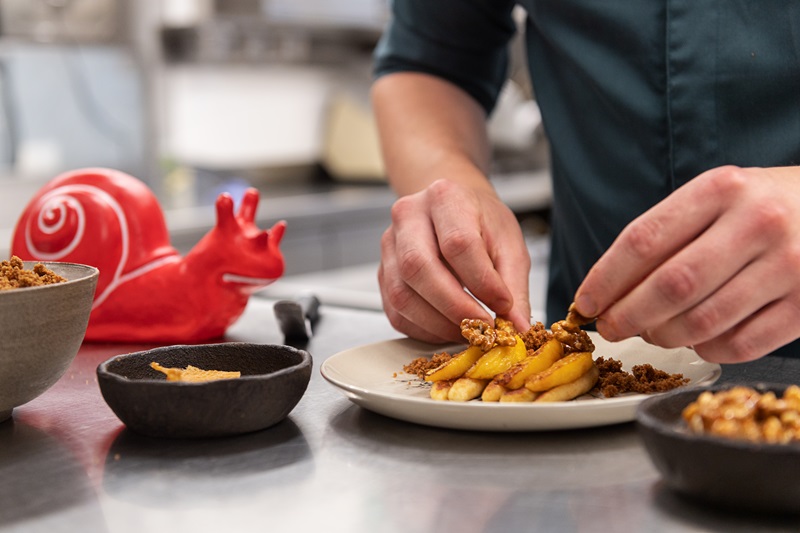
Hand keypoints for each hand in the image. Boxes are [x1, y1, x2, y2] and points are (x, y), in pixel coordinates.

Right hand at [379, 179, 531, 343]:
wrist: (453, 210)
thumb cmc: (481, 222)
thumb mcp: (509, 245)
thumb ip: (513, 286)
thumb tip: (518, 327)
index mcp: (445, 198)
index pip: (458, 243)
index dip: (482, 281)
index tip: (503, 305)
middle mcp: (409, 216)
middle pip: (418, 267)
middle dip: (454, 307)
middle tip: (482, 327)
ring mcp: (389, 245)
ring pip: (401, 294)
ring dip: (437, 323)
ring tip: (468, 330)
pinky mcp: (382, 272)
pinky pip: (395, 311)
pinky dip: (423, 329)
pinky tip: (447, 328)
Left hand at [574, 165, 799, 362]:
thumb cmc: (762, 206)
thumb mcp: (715, 197)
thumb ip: (666, 235)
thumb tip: (608, 290)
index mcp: (721, 189)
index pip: (643, 239)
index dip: (605, 279)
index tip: (585, 302)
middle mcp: (757, 223)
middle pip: (670, 286)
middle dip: (627, 316)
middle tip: (610, 328)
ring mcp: (788, 266)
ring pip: (701, 321)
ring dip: (663, 336)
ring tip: (651, 332)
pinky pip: (739, 345)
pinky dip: (707, 349)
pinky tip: (698, 339)